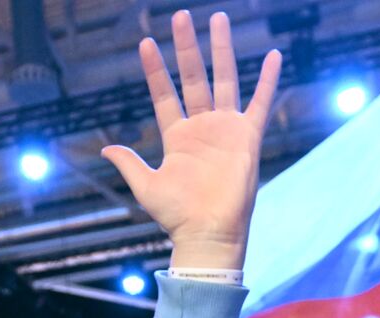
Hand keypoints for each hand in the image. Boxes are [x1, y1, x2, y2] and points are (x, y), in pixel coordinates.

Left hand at [102, 11, 281, 269]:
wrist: (208, 234)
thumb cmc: (177, 216)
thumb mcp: (145, 187)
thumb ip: (128, 163)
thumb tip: (104, 149)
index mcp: (177, 137)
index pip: (164, 94)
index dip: (155, 70)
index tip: (145, 43)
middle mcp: (202, 127)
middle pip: (194, 77)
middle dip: (187, 47)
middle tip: (181, 16)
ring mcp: (226, 129)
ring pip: (224, 80)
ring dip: (221, 50)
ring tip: (218, 19)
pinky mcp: (248, 138)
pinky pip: (260, 103)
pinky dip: (268, 80)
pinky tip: (274, 56)